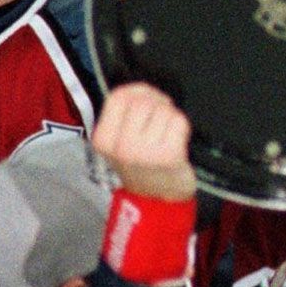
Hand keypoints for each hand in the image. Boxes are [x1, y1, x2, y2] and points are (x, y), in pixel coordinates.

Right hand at [91, 82, 194, 201]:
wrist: (157, 197)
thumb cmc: (141, 161)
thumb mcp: (119, 138)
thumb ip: (125, 109)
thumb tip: (143, 89)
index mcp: (103, 139)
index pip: (119, 96)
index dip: (138, 92)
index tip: (146, 101)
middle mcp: (121, 147)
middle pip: (142, 102)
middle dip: (157, 103)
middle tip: (161, 118)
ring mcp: (144, 153)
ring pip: (163, 110)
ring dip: (169, 116)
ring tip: (166, 133)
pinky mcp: (168, 156)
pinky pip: (179, 121)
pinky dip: (182, 126)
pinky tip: (176, 141)